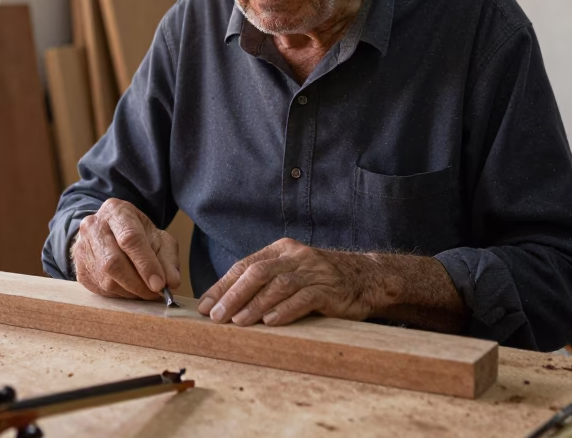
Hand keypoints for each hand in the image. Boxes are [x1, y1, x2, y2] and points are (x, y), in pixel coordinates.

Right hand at [71, 198, 180, 300]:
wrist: (109, 232)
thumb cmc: (137, 234)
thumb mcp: (158, 238)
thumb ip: (168, 259)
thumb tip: (172, 282)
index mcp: (115, 211)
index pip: (130, 239)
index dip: (146, 264)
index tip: (159, 284)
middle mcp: (93, 227)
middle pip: (114, 262)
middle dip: (138, 283)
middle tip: (155, 293)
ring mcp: (82, 248)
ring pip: (107, 280)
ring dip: (131, 292)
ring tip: (146, 291)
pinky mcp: (80, 270)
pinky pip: (101, 290)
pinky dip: (120, 295)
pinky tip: (131, 290)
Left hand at [196, 238, 383, 326]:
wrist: (366, 277)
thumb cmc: (320, 280)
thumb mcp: (291, 273)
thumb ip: (264, 282)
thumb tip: (225, 302)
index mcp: (281, 249)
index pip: (246, 265)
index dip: (223, 285)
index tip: (205, 305)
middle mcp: (296, 256)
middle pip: (258, 273)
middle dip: (233, 295)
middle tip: (216, 315)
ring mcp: (314, 271)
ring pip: (278, 285)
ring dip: (255, 305)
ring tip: (238, 322)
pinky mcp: (330, 289)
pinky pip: (304, 298)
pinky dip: (286, 310)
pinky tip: (271, 322)